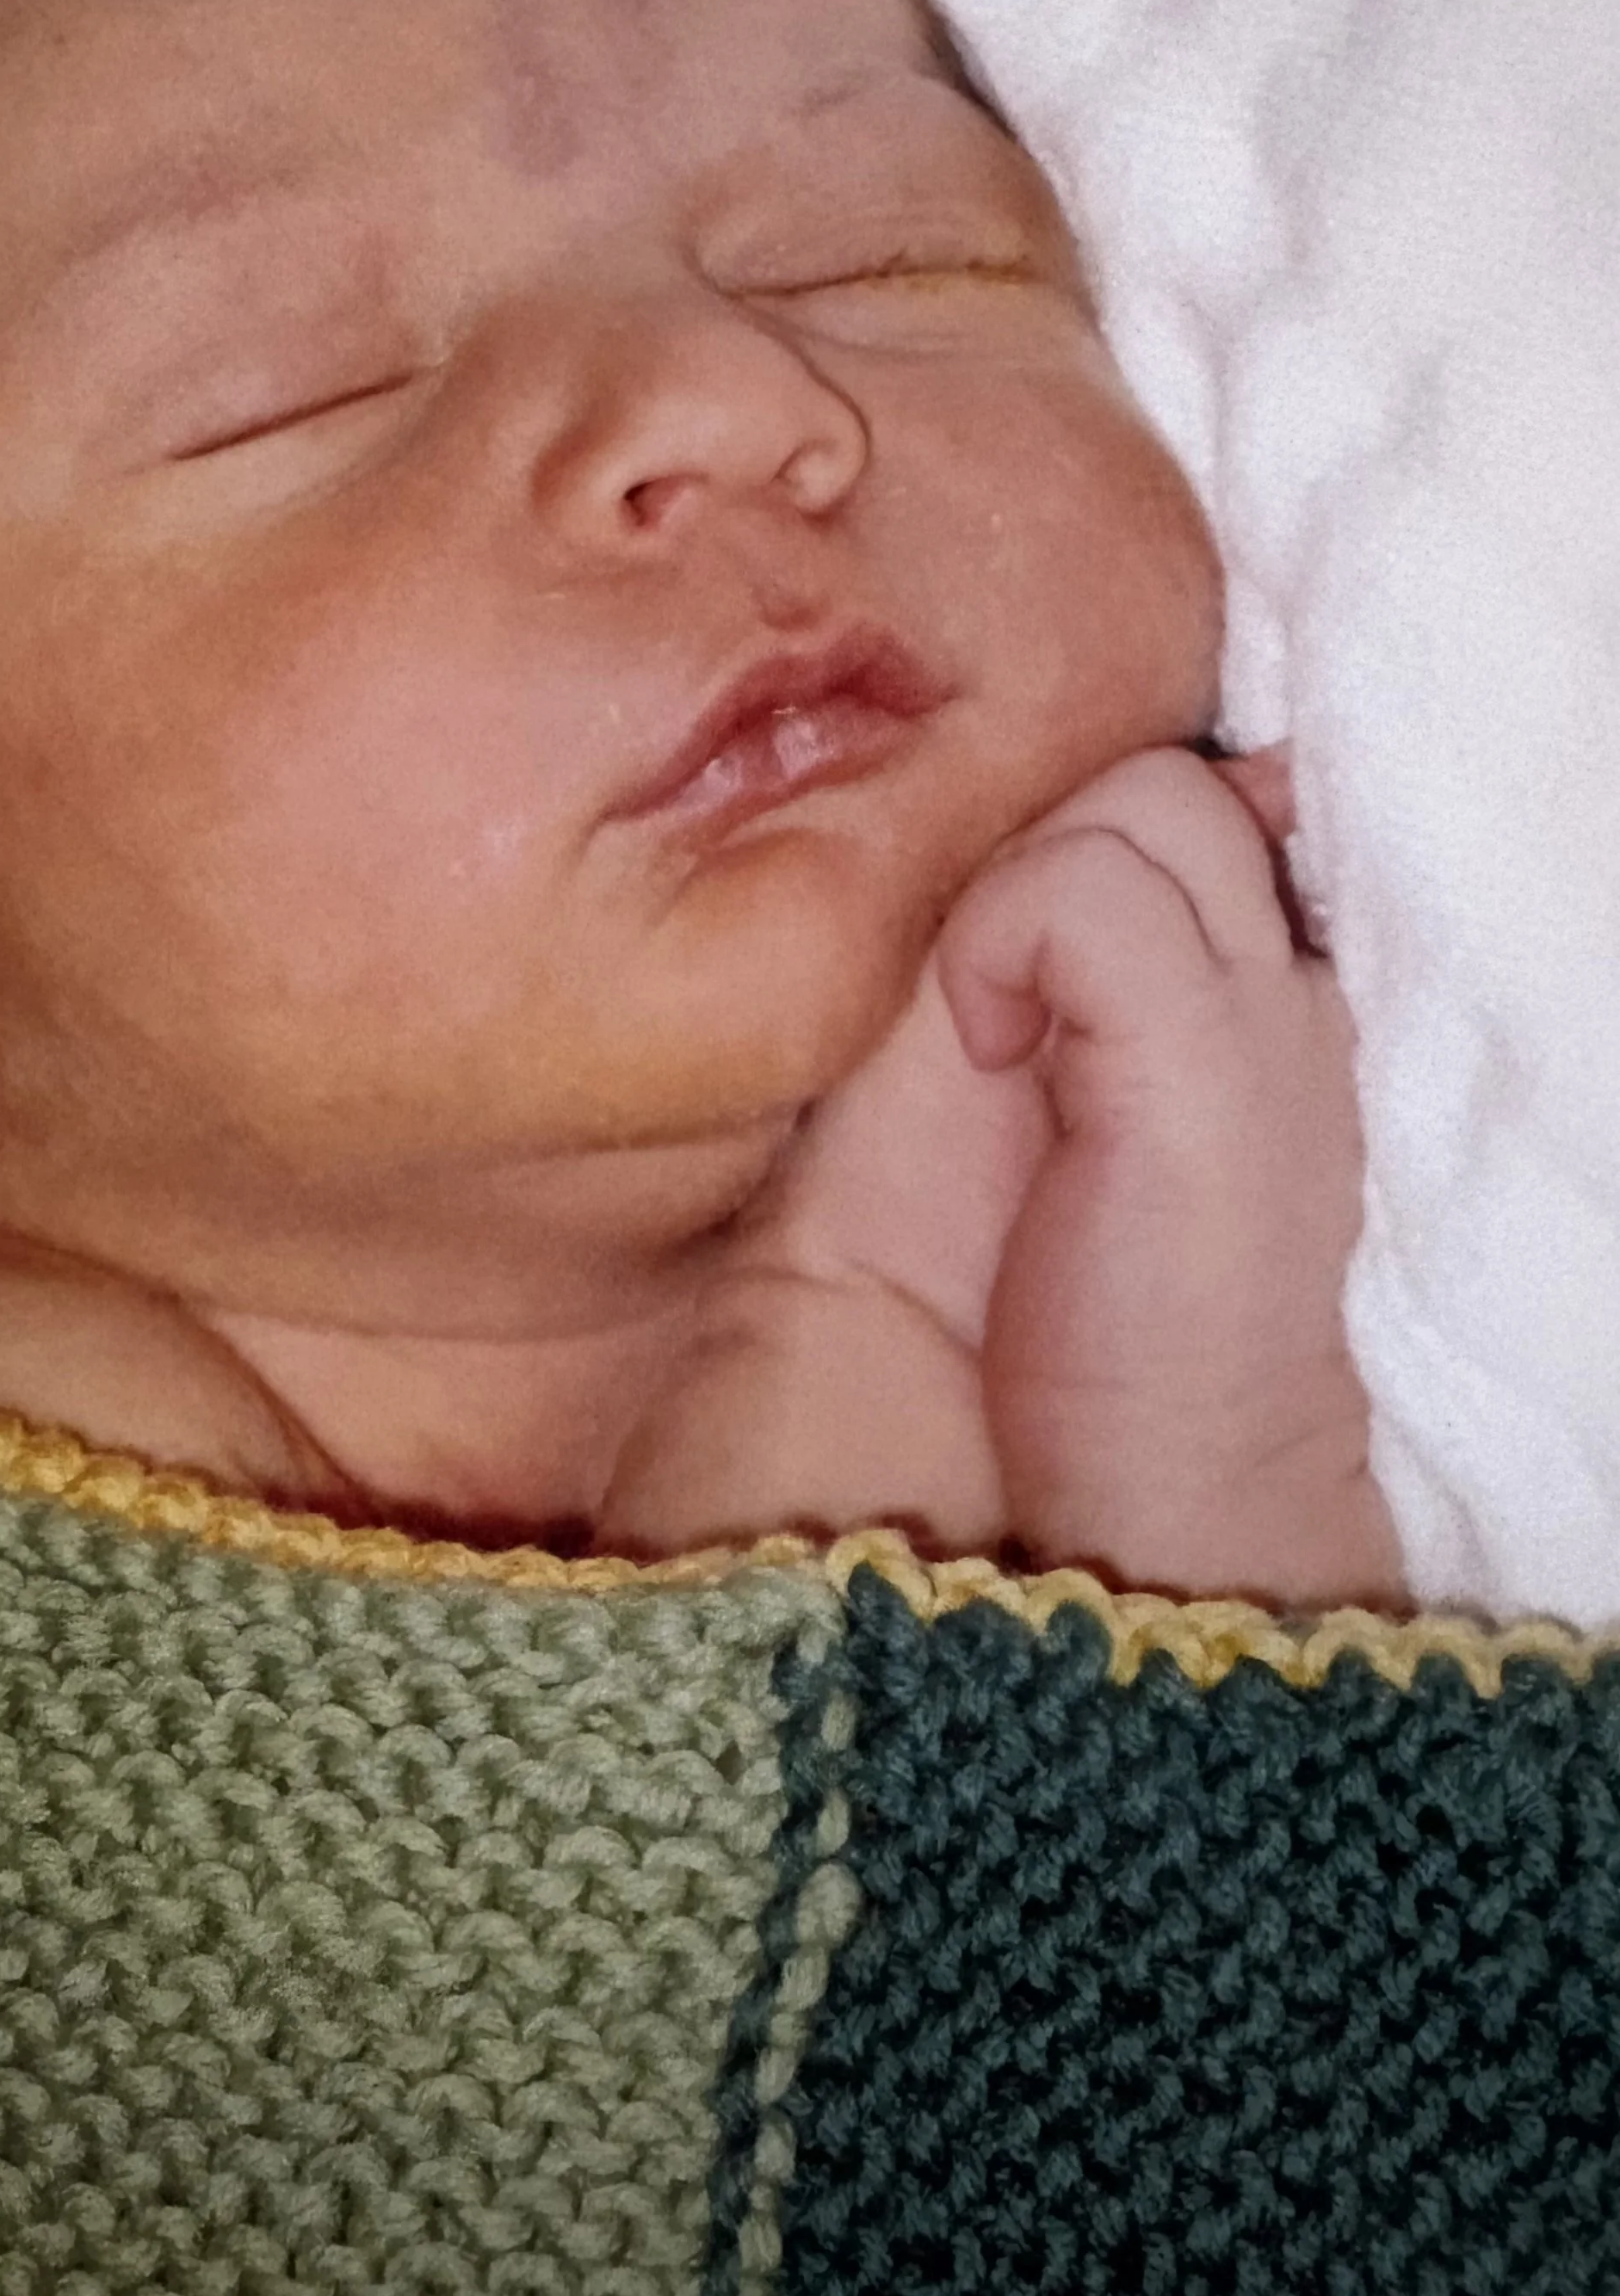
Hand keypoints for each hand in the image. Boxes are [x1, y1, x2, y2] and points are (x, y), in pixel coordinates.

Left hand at [936, 745, 1398, 1607]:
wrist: (1162, 1506)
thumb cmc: (1099, 1331)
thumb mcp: (1073, 1118)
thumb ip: (1061, 992)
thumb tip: (1027, 872)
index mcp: (1283, 1004)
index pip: (1223, 814)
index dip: (1114, 845)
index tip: (1036, 946)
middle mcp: (1302, 989)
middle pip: (1177, 789)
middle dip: (1060, 860)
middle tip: (1012, 1011)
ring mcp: (1270, 1016)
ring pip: (1146, 800)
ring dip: (1025, 896)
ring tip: (1004, 1044)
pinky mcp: (1205, 1061)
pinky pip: (1087, 885)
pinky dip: (999, 943)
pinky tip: (995, 1058)